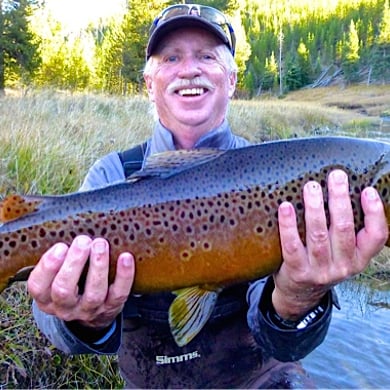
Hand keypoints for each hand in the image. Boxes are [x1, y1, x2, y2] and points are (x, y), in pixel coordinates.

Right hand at [27, 235, 134, 329]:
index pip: (38, 286)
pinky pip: (119, 294)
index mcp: (46, 297)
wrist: (93, 313)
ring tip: (100, 244)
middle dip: (74, 263)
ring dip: (98, 266)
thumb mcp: (57, 271)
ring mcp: (89, 310)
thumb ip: (60, 255)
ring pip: (93, 293)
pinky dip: (124, 276)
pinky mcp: (111, 307)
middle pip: (64, 290)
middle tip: (83, 241)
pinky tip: (125, 257)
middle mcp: (65, 307)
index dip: (48, 266)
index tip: (60, 246)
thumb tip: (71, 226)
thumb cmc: (72, 280)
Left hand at [274, 169, 387, 319]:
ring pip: (318, 235)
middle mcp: (343, 266)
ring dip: (315, 208)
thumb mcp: (342, 253)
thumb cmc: (322, 264)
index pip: (376, 236)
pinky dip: (288, 225)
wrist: (300, 295)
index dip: (375, 212)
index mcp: (359, 258)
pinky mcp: (297, 272)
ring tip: (311, 187)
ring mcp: (320, 270)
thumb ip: (345, 231)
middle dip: (340, 199)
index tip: (367, 190)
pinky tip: (286, 207)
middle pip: (344, 229)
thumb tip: (341, 190)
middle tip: (336, 176)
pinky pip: (292, 245)